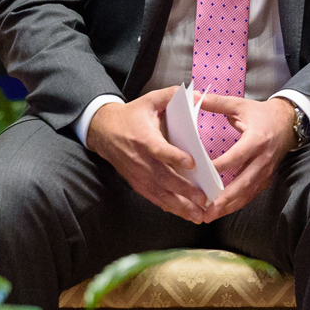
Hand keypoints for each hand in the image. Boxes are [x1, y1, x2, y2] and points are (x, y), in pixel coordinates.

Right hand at [84, 88, 209, 221]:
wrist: (105, 132)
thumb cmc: (133, 116)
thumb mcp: (151, 99)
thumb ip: (173, 95)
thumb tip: (199, 95)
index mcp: (144, 138)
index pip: (160, 150)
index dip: (174, 157)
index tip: (191, 163)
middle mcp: (141, 160)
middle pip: (164, 178)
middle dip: (185, 190)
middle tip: (204, 198)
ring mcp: (139, 175)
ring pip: (161, 193)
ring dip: (180, 206)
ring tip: (199, 215)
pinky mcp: (138, 184)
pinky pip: (155, 198)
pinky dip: (171, 208)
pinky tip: (186, 215)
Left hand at [197, 94, 296, 219]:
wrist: (288, 123)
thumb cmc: (261, 114)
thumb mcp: (240, 105)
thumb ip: (217, 103)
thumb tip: (194, 97)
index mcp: (256, 140)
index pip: (236, 157)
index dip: (219, 167)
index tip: (200, 174)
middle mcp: (262, 159)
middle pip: (242, 183)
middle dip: (223, 198)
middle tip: (204, 209)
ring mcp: (265, 172)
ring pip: (246, 194)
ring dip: (227, 206)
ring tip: (208, 216)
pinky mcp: (265, 179)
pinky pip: (250, 195)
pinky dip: (235, 204)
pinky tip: (220, 211)